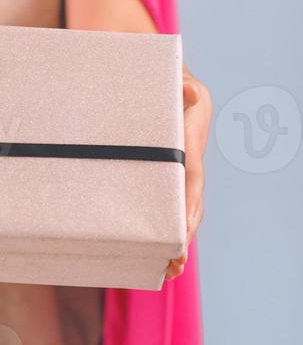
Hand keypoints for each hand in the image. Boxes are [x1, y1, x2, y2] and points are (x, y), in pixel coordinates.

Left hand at [164, 66, 211, 280]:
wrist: (159, 81)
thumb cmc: (164, 77)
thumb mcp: (173, 75)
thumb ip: (181, 83)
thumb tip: (189, 89)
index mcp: (189, 143)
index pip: (191, 178)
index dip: (188, 203)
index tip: (183, 227)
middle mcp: (186, 163)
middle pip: (189, 203)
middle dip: (184, 232)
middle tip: (174, 261)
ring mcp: (174, 171)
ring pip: (178, 209)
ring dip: (175, 237)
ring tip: (168, 268)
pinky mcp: (158, 174)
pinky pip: (161, 203)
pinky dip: (160, 227)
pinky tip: (152, 252)